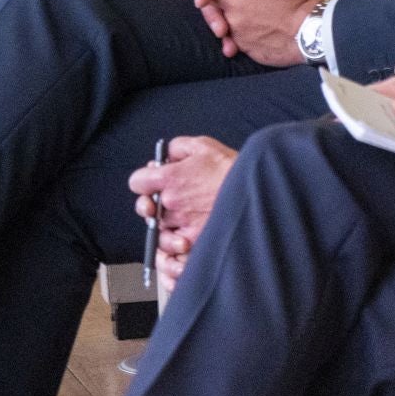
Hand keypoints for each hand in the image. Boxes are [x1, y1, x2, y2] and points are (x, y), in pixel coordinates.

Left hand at [129, 137, 238, 294]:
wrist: (257, 193)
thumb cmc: (233, 170)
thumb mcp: (204, 146)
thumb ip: (178, 148)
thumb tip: (166, 155)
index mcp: (170, 178)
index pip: (137, 182)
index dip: (144, 180)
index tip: (153, 181)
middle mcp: (171, 204)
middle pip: (146, 208)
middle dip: (155, 203)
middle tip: (170, 200)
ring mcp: (182, 225)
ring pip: (159, 231)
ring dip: (167, 225)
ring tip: (182, 220)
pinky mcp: (195, 243)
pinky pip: (175, 250)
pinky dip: (178, 246)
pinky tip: (188, 236)